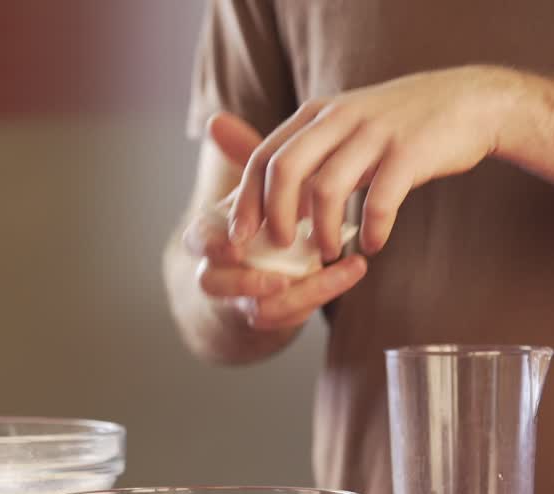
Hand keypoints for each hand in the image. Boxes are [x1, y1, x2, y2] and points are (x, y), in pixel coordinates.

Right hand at [186, 113, 367, 330]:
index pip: (197, 241)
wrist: (276, 263)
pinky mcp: (278, 314)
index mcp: (212, 238)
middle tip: (281, 275)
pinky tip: (356, 266)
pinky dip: (327, 290)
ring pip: (263, 309)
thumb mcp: (259, 187)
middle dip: (244, 282)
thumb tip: (217, 120)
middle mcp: (222, 273)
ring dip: (303, 292)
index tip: (239, 238)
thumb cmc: (264, 218)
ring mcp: (249, 299)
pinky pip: (296, 313)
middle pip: (213, 284)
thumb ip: (245, 157)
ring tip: (342, 265)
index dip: (211, 243)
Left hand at [226, 66, 523, 257]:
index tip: (240, 237)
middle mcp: (340, 117)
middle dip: (275, 216)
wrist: (470, 102)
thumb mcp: (347, 127)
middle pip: (285, 169)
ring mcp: (374, 133)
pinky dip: (371, 230)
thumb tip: (269, 206)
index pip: (264, 156)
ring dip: (322, 231)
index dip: (246, 200)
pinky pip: (378, 201)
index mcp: (318, 113)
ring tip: (329, 254)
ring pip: (327, 188)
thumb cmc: (400, 126)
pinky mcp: (409, 152)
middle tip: (281, 249)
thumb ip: (310, 158)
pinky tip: (373, 245)